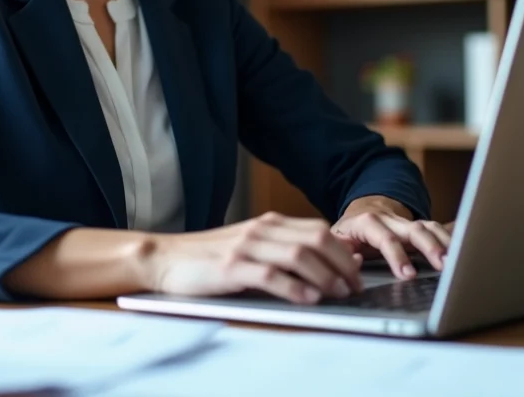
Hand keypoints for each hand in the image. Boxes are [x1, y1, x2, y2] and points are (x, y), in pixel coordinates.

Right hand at [146, 211, 364, 303]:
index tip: (358, 272)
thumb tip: (323, 263)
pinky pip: (270, 274)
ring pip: (298, 255)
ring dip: (325, 276)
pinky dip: (294, 287)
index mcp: (268, 223)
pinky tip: (309, 299)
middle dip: (342, 263)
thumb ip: (282, 250)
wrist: (165, 258)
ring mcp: (245, 246)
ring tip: (339, 294)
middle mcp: (260, 230)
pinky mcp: (231, 267)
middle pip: (315, 239)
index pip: (318, 230)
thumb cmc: (209, 258)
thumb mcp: (250, 246)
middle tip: (355, 287)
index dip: (343, 251)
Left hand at [331, 196, 453, 280]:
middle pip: (415, 230)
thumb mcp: (337, 239)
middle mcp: (392, 220)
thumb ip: (342, 250)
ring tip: (458, 261)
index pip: (386, 239)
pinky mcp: (421, 228)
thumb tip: (355, 263)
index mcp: (369, 222)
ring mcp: (409, 223)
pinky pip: (439, 230)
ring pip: (430, 228)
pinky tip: (465, 251)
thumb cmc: (349, 232)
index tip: (408, 275)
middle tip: (444, 266)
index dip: (397, 256)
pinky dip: (452, 240)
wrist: (362, 211)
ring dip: (446, 244)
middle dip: (431, 247)